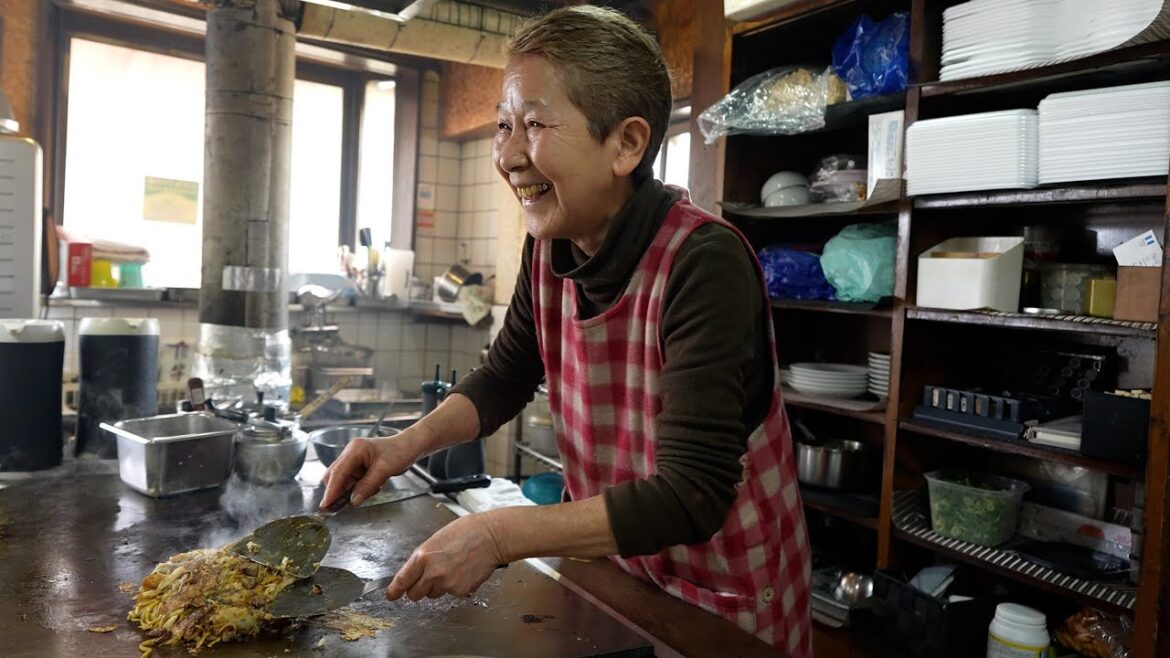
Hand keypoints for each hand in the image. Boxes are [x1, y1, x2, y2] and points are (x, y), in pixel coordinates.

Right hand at [320, 429, 423, 508]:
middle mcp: (351, 453)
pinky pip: (353, 481)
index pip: (337, 472)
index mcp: (355, 450)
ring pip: (344, 481)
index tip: (325, 505)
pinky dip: (360, 488)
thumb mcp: (385, 470)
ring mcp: (354, 460)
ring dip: (353, 490)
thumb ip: (367, 486)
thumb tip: (353, 501)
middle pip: (335, 476)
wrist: (411, 446)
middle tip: (343, 506)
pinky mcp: (359, 466)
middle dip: (340, 492)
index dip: (331, 490)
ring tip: (374, 488)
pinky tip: (375, 486)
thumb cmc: (400, 451)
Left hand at [386, 513, 507, 600]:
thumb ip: (424, 557)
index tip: (392, 595)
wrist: (491, 536)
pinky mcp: (461, 590)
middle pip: (415, 594)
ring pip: (434, 594)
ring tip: (452, 568)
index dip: (395, 590)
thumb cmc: (467, 531)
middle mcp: (432, 573)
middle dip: (419, 589)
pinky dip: (456, 586)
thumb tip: (416, 571)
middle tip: (428, 578)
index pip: (402, 580)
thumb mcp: (436, 539)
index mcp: (423, 557)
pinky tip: (463, 571)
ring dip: (438, 587)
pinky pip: (452, 593)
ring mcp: (447, 584)